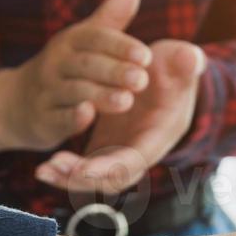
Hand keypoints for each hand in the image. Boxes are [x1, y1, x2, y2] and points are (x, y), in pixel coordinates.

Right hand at [0, 0, 151, 157]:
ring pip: (74, 91)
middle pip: (87, 64)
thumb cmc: (67, 65)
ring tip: (127, 101)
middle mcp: (57, 62)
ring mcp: (48, 91)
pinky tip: (88, 116)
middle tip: (143, 80)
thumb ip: (114, 11)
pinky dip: (71, 118)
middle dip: (115, 71)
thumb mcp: (88, 37)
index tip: (147, 56)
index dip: (121, 47)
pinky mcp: (43, 119)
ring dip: (100, 95)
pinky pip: (57, 118)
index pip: (96, 38)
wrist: (17, 102)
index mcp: (72, 40)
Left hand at [35, 39, 205, 194]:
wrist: (166, 74)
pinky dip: (66, 171)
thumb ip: (187, 61)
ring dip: (70, 178)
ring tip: (44, 169)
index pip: (138, 159)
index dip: (111, 167)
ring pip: (99, 178)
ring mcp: (126, 151)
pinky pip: (87, 168)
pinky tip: (44, 168)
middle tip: (54, 166)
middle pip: (115, 177)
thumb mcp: (181, 60)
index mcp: (162, 132)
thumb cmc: (174, 67)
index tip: (83, 170)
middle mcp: (145, 149)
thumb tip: (191, 57)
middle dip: (84, 177)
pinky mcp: (109, 148)